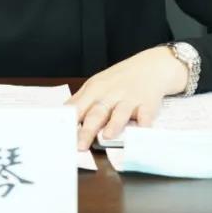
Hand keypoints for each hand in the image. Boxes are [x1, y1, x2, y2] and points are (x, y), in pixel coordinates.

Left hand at [67, 46, 189, 150]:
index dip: (68, 123)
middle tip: (79, 146)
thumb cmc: (119, 80)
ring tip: (107, 136)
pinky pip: (146, 115)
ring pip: (120, 113)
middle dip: (87, 130)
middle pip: (96, 114)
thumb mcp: (96, 85)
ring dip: (114, 124)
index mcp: (94, 91)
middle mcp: (110, 95)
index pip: (78, 108)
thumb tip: (62, 116)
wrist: (150, 66)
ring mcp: (129, 100)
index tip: (61, 136)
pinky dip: (144, 124)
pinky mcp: (147, 105)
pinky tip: (141, 132)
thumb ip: (81, 101)